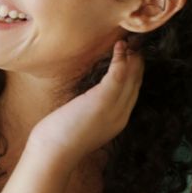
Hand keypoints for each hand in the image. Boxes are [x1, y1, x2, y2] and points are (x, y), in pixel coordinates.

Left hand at [27, 41, 143, 166]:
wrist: (54, 152)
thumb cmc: (60, 137)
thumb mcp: (82, 123)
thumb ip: (91, 111)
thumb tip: (84, 100)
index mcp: (117, 121)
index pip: (132, 93)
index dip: (135, 74)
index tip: (133, 57)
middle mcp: (121, 115)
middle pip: (136, 84)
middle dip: (138, 63)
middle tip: (136, 43)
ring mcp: (114, 108)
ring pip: (131, 78)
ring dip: (132, 57)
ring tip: (129, 41)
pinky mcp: (102, 101)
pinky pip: (118, 76)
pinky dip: (121, 60)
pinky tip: (120, 47)